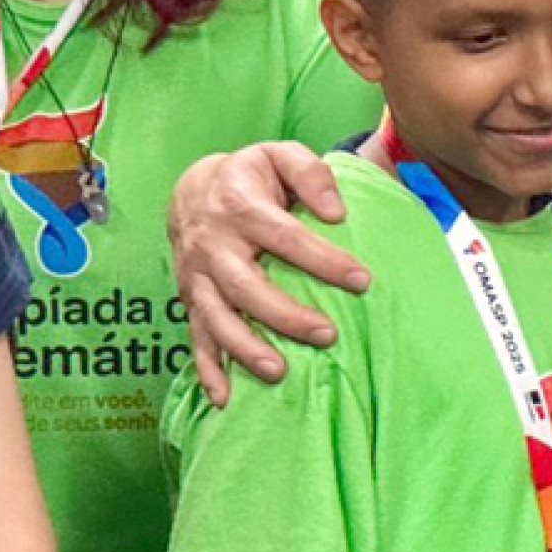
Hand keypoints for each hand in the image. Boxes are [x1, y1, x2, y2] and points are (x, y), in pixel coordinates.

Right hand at [168, 142, 362, 404]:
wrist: (192, 189)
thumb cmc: (250, 175)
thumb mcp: (278, 154)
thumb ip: (311, 173)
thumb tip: (336, 213)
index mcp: (240, 207)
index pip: (285, 237)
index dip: (323, 259)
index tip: (362, 279)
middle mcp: (212, 245)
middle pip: (247, 286)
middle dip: (285, 315)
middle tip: (328, 334)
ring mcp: (197, 276)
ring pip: (217, 318)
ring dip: (245, 348)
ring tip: (279, 372)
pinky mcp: (189, 299)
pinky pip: (195, 337)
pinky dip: (207, 369)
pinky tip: (225, 398)